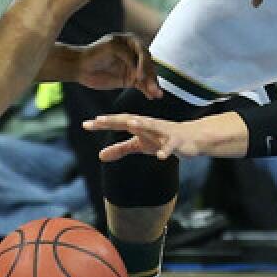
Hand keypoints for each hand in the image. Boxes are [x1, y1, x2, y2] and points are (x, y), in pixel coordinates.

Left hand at [75, 33, 161, 98]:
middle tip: (153, 87)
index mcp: (131, 42)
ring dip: (152, 84)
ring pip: (147, 76)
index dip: (143, 64)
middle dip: (151, 76)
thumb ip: (125, 54)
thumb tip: (138, 67)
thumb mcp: (110, 48)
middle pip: (148, 65)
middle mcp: (135, 54)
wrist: (80, 66)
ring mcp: (133, 67)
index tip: (140, 75)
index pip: (143, 52)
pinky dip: (147, 90)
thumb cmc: (94, 54)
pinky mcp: (129, 79)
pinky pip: (141, 85)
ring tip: (157, 94)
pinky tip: (152, 96)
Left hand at [82, 111, 248, 159]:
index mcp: (139, 125)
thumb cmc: (161, 139)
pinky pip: (170, 146)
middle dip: (114, 120)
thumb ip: (120, 149)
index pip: (118, 122)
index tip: (86, 124)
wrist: (191, 138)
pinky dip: (165, 150)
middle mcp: (149, 124)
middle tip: (98, 120)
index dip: (103, 123)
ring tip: (130, 124)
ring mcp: (163, 131)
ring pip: (151, 127)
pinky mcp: (176, 141)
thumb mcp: (139, 145)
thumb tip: (100, 156)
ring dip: (141, 125)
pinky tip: (160, 156)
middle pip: (130, 120)